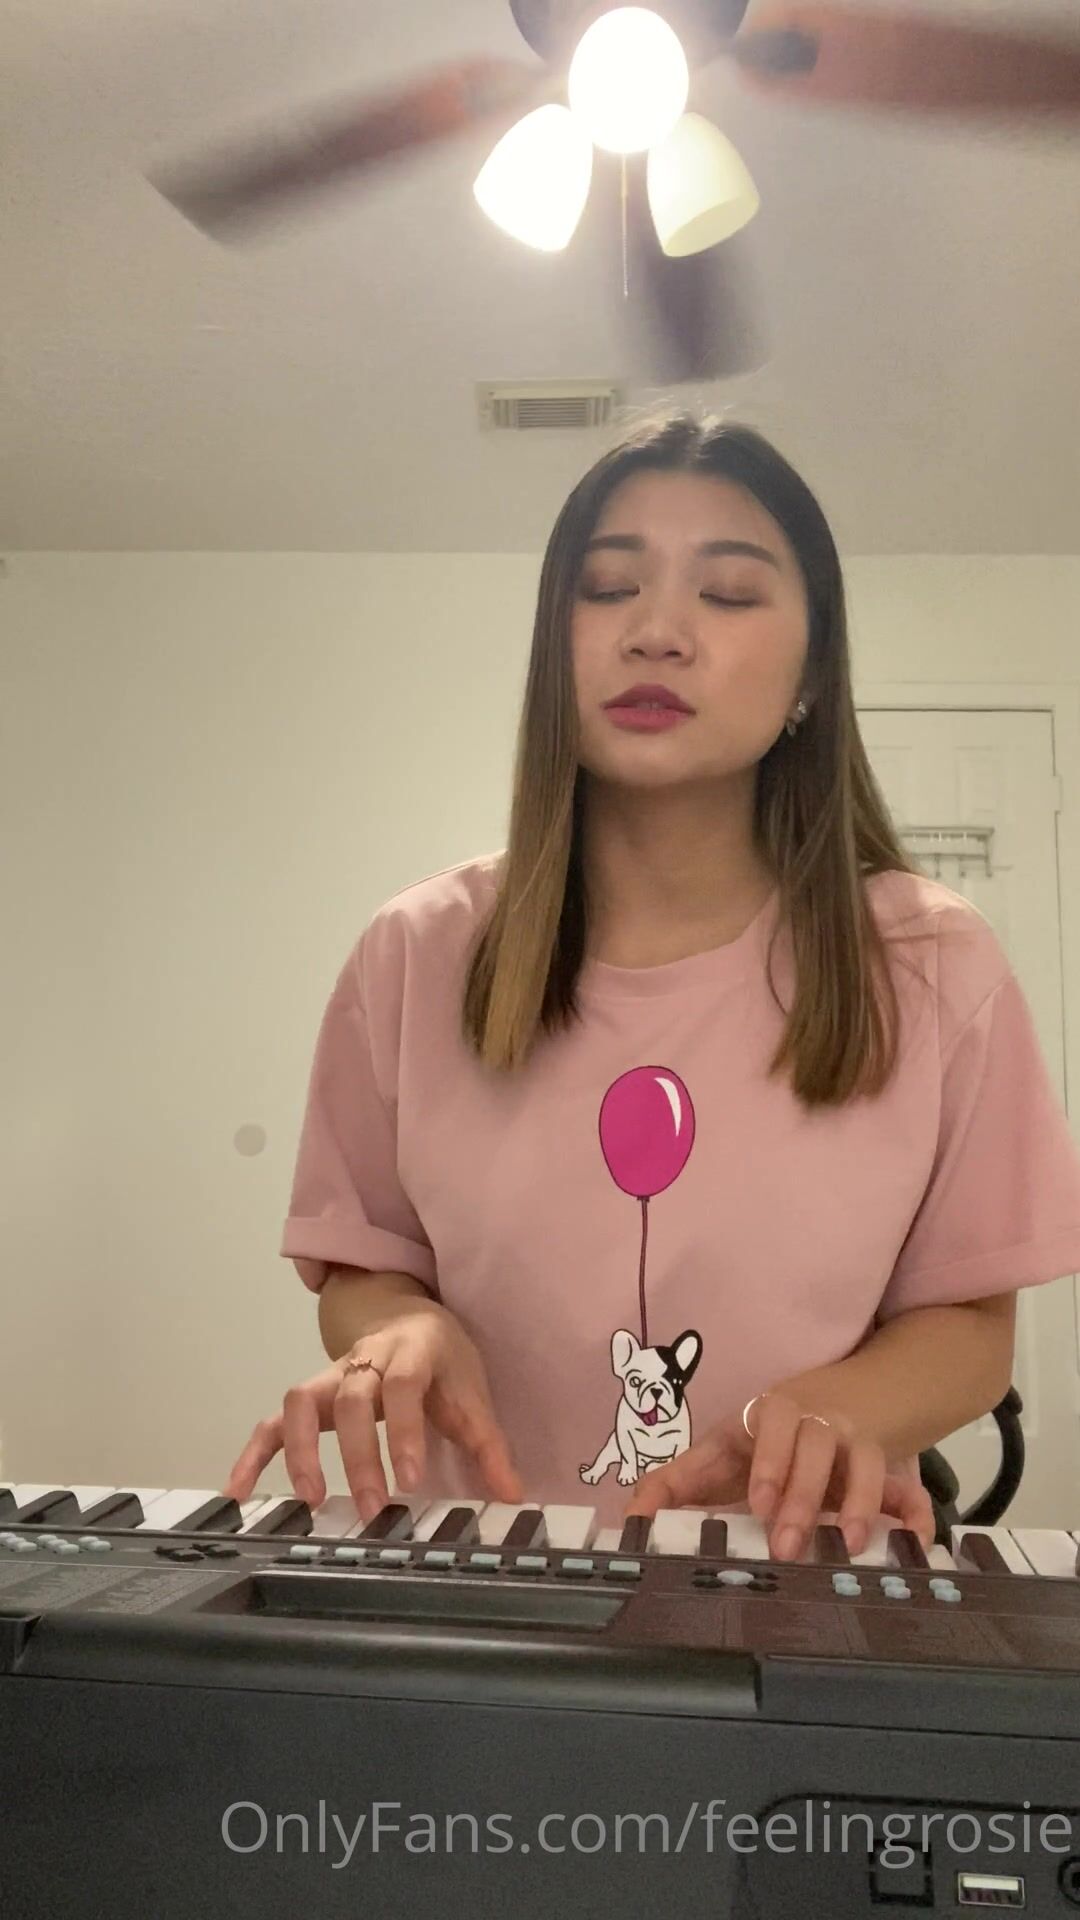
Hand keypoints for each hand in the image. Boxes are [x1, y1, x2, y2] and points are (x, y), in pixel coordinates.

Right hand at [225, 1301, 521, 1521]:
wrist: (408, 1317)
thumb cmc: (442, 1360)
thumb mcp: (471, 1392)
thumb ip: (489, 1445)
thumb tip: (512, 1494)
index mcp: (413, 1352)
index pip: (404, 1386)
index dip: (404, 1430)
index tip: (409, 1480)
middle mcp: (365, 1358)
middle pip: (352, 1398)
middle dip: (358, 1455)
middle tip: (370, 1508)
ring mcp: (330, 1375)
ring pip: (302, 1401)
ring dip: (300, 1449)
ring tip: (309, 1499)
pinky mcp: (309, 1395)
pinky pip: (273, 1419)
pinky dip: (253, 1452)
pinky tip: (238, 1489)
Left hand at [624, 1390, 935, 1560]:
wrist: (857, 1390)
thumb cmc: (773, 1434)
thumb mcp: (726, 1448)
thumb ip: (678, 1480)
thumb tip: (631, 1516)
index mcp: (773, 1416)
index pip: (769, 1428)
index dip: (768, 1462)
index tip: (758, 1503)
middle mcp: (817, 1424)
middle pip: (814, 1449)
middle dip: (804, 1496)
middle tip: (788, 1545)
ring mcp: (856, 1443)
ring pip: (863, 1463)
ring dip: (859, 1502)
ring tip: (850, 1544)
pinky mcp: (888, 1466)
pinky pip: (908, 1486)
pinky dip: (915, 1511)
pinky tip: (917, 1539)